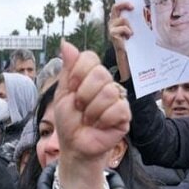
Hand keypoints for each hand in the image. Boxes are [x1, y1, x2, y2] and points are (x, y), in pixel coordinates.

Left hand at [53, 41, 130, 188]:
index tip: (71, 89)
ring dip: (91, 110)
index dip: (77, 73)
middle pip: (100, 74)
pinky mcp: (125, 115)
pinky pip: (118, 109)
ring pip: (109, 92)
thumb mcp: (62, 93)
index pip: (89, 57)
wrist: (74, 145)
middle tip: (80, 108)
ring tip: (89, 119)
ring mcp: (118, 98)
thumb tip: (65, 43)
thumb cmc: (68, 120)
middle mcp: (106, 84)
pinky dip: (103, 120)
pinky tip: (100, 126)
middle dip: (83, 95)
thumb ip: (67, 69)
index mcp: (90, 76)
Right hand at [108, 1, 134, 81]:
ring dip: (130, 25)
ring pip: (123, 19)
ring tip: (132, 34)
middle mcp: (113, 23)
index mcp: (117, 20)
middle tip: (133, 7)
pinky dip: (128, 31)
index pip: (117, 7)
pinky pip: (123, 28)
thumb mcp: (136, 29)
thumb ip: (137, 20)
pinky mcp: (113, 35)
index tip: (133, 5)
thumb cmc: (134, 42)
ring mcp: (112, 29)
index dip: (123, 2)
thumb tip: (148, 9)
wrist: (129, 57)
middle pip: (115, 7)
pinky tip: (129, 38)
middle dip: (124, 4)